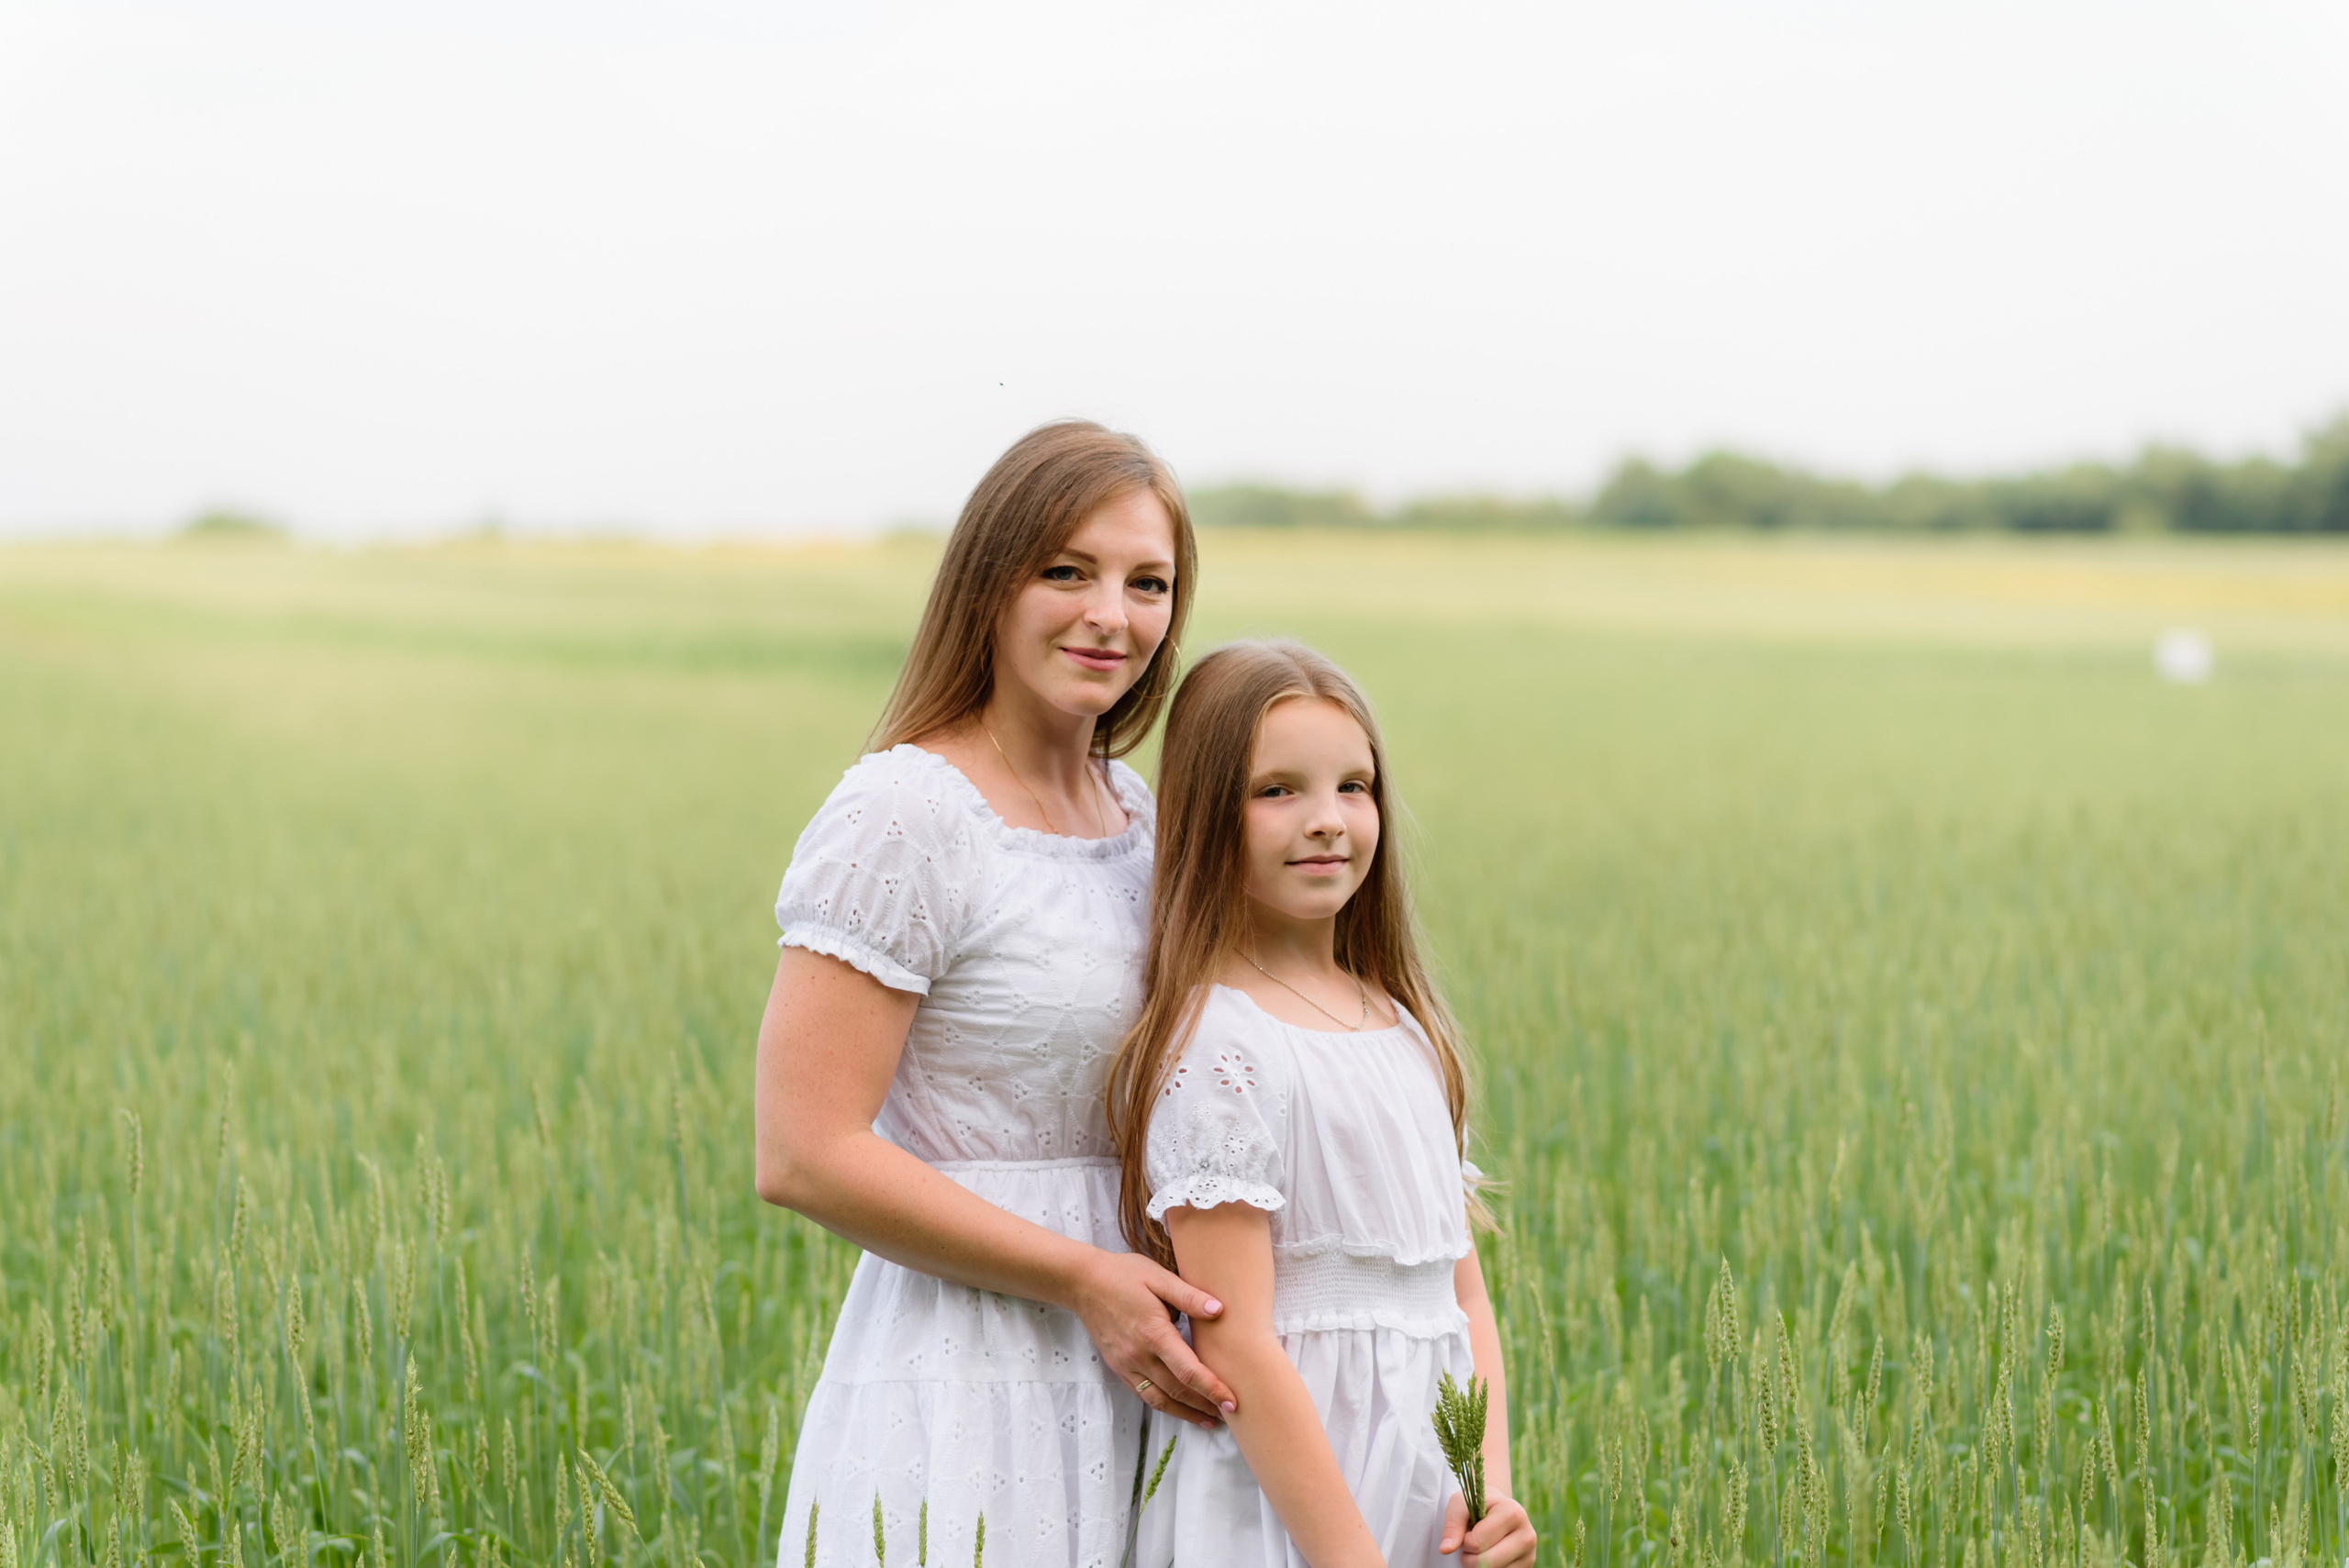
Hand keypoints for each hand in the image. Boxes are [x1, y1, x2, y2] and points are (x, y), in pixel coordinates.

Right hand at [1070, 1250, 1239, 1427]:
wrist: (1083, 1283)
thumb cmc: (1123, 1275)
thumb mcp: (1159, 1277)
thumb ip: (1189, 1296)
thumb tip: (1219, 1310)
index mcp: (1154, 1333)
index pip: (1188, 1371)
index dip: (1212, 1389)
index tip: (1232, 1402)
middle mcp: (1139, 1355)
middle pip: (1177, 1391)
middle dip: (1205, 1406)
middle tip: (1230, 1415)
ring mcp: (1126, 1365)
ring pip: (1160, 1400)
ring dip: (1185, 1413)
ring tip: (1208, 1420)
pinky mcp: (1118, 1367)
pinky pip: (1143, 1394)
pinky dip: (1164, 1405)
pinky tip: (1178, 1407)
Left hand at [1441, 1494, 1535, 1566]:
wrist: (1497, 1509)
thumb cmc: (1477, 1505)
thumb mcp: (1460, 1504)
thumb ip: (1452, 1524)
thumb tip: (1445, 1550)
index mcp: (1513, 1513)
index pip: (1477, 1543)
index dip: (1465, 1540)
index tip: (1468, 1530)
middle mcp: (1527, 1535)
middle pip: (1487, 1563)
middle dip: (1469, 1558)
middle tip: (1469, 1545)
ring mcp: (1530, 1555)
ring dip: (1477, 1566)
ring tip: (1480, 1549)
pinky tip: (1489, 1556)